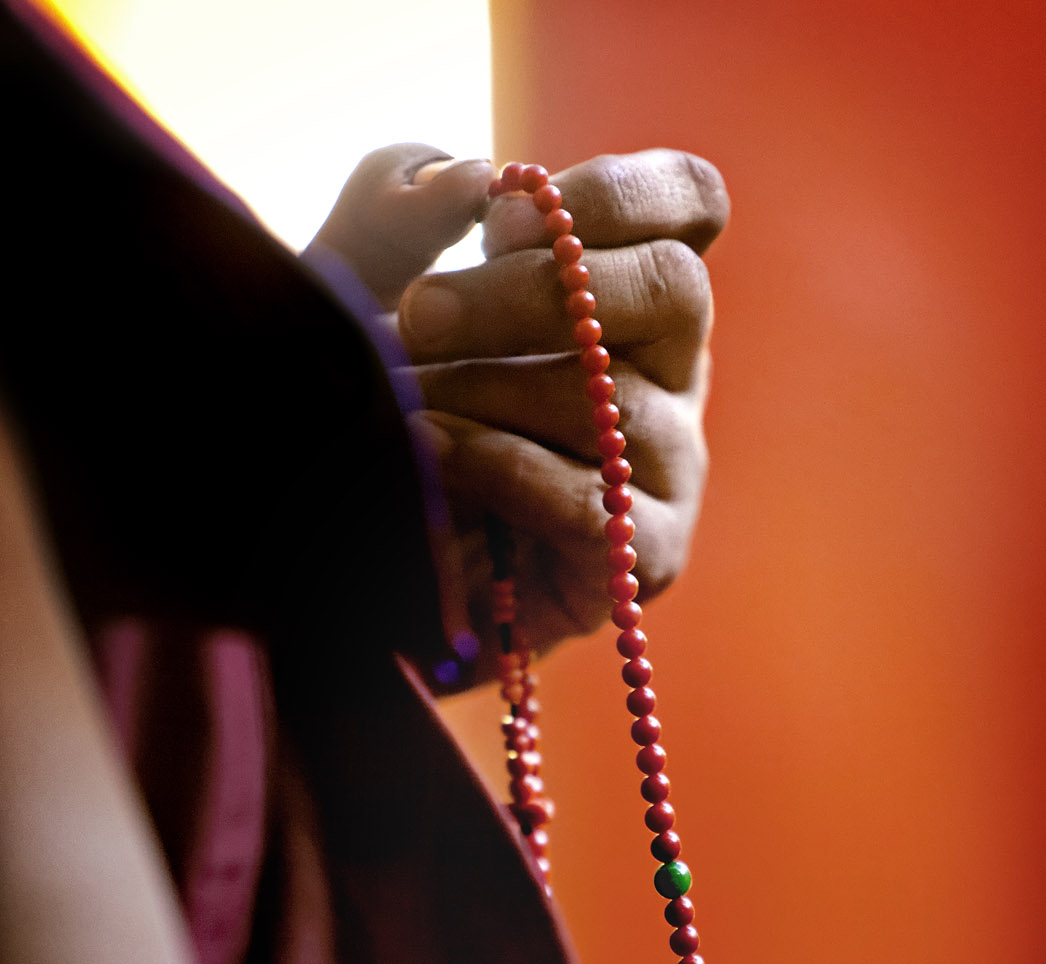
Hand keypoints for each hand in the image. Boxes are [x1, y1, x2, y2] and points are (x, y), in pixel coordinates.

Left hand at [310, 145, 728, 678]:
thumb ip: (396, 208)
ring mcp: (670, 466)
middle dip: (530, 292)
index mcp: (627, 293)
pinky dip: (495, 467)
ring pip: (610, 400)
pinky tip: (430, 458)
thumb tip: (465, 180)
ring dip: (483, 392)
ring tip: (403, 407)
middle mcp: (670, 371)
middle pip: (673, 287)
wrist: (361, 555)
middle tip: (419, 315)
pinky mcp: (646, 556)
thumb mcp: (361, 288)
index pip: (692, 202)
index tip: (500, 216)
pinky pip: (589, 498)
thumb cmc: (380, 409)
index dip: (611, 191)